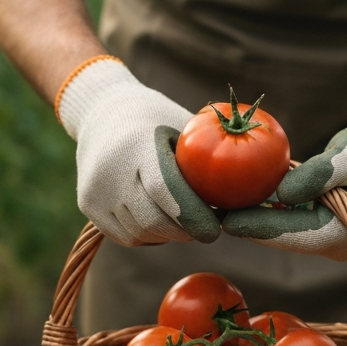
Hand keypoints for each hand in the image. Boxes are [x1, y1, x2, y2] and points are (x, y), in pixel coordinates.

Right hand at [57, 57, 219, 245]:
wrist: (101, 110)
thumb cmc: (157, 118)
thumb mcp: (183, 126)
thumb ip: (210, 158)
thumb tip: (259, 191)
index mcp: (138, 146)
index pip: (165, 191)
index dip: (194, 215)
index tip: (215, 230)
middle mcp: (111, 170)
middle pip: (154, 221)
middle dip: (185, 231)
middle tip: (206, 229)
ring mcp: (95, 190)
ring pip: (141, 233)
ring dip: (169, 235)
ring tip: (185, 222)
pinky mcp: (87, 204)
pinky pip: (126, 235)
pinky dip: (149, 235)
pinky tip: (161, 220)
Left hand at [221, 104, 346, 260]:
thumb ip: (317, 175)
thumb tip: (280, 195)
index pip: (294, 236)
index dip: (259, 228)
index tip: (227, 220)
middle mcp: (338, 245)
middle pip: (284, 239)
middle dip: (250, 227)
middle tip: (211, 214)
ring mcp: (331, 240)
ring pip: (284, 232)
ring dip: (254, 220)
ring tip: (216, 208)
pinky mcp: (323, 229)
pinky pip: (290, 223)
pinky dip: (267, 211)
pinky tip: (238, 200)